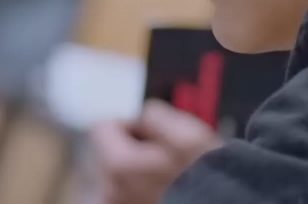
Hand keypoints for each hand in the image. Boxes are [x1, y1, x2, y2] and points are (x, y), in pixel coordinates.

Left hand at [88, 100, 220, 203]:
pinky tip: (161, 191)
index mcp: (118, 165)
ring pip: (115, 176)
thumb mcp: (186, 133)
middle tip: (163, 156)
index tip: (152, 132)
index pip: (103, 127)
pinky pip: (124, 194)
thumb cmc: (203, 178)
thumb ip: (155, 114)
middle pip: (107, 153)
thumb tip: (144, 115)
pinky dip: (137, 190)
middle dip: (131, 149)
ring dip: (134, 172)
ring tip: (165, 177)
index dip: (131, 124)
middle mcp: (109, 191)